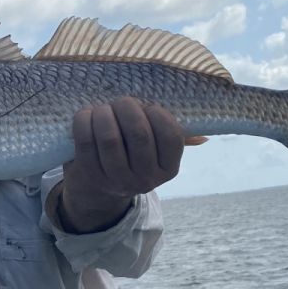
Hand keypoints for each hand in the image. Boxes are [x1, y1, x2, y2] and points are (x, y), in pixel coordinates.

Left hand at [56, 98, 186, 232]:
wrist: (99, 185)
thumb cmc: (132, 154)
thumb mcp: (156, 149)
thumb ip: (173, 137)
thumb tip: (203, 137)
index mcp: (168, 168)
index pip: (171, 135)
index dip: (157, 112)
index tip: (147, 107)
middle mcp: (146, 179)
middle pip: (139, 133)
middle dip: (128, 108)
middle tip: (121, 103)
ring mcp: (117, 180)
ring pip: (110, 137)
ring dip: (104, 113)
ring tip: (103, 109)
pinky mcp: (91, 176)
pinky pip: (86, 141)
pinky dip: (84, 120)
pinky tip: (87, 114)